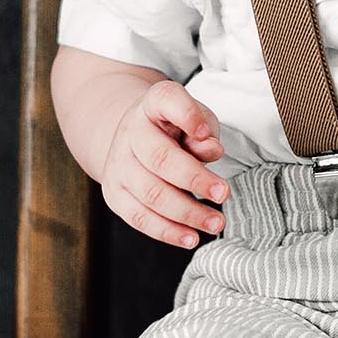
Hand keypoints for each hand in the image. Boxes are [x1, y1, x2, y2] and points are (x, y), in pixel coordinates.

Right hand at [100, 80, 229, 247]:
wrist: (133, 138)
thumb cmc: (175, 129)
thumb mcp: (196, 118)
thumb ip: (204, 130)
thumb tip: (210, 150)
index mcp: (153, 104)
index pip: (166, 100)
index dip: (186, 115)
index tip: (206, 134)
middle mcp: (131, 132)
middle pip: (159, 157)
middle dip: (194, 179)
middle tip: (223, 193)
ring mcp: (118, 164)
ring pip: (151, 194)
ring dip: (187, 213)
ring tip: (215, 223)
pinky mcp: (115, 194)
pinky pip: (139, 218)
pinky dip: (167, 232)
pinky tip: (191, 237)